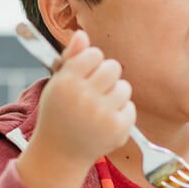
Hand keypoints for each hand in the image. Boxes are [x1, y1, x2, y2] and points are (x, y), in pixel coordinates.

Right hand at [18, 29, 135, 187]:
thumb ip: (71, 58)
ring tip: (98, 109)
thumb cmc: (59, 113)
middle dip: (106, 77)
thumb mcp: (58, 84)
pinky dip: (121, 114)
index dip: (91, 64)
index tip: (84, 76)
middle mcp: (83, 96)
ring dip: (115, 96)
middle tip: (94, 92)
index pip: (94, 54)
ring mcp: (101, 114)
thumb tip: (82, 33)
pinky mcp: (117, 129)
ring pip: (124, 87)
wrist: (59, 154)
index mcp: (66, 82)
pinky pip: (130, 107)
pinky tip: (105, 122)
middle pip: (113, 67)